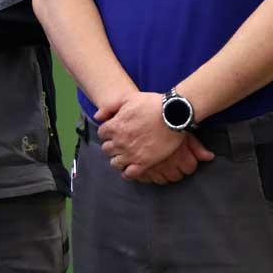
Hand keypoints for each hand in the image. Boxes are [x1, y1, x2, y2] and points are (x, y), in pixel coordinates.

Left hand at [94, 92, 214, 182]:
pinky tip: (131, 167)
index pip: (102, 133)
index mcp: (115, 126)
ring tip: (125, 155)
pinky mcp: (144, 163)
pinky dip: (127, 172)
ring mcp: (131, 154)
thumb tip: (98, 117)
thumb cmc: (152, 104)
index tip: (115, 131)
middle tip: (121, 143)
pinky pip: (129, 174)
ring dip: (118, 159)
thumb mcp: (128, 98)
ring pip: (114, 162)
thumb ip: (110, 107)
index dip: (108, 132)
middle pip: (106, 149)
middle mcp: (120, 142)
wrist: (174, 115)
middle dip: (112, 145)